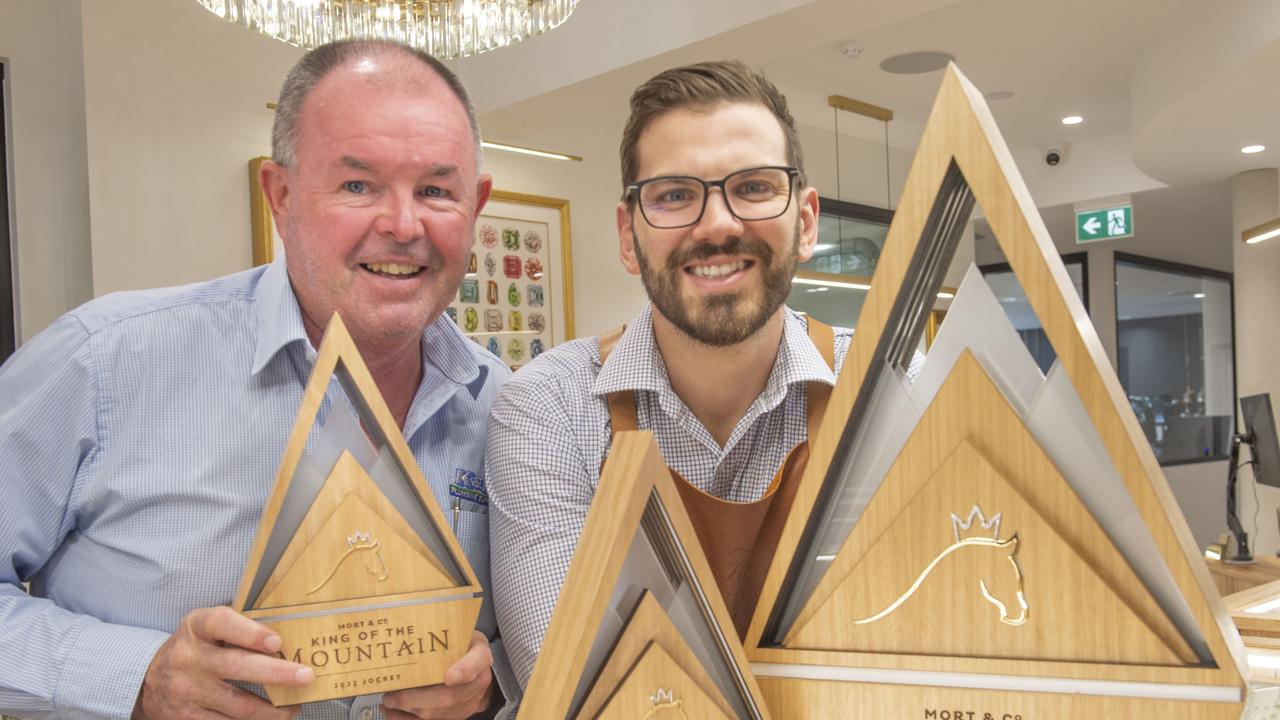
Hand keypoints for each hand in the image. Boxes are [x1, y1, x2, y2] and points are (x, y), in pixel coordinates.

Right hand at [133, 606, 313, 719]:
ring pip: (239, 705)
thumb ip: (238, 626)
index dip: (250, 633)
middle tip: (306, 677)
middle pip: (238, 667)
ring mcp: (188, 691)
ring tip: (294, 707)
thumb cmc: (193, 648)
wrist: (148, 680)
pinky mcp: (187, 718)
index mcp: (196, 627)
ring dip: (273, 710)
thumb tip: (287, 634)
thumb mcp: (205, 628)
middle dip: (277, 674)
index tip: (277, 642)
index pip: (222, 623)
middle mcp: (189, 658)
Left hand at [381, 631, 494, 719]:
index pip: (477, 662)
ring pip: (437, 714)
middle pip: (449, 696)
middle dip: (416, 698)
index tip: (448, 677)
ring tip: (388, 701)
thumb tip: (416, 628)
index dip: (464, 670)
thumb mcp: (462, 633)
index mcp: (480, 656)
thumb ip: (446, 633)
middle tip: (391, 694)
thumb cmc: (463, 649)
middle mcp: (477, 684)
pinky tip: (394, 712)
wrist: (477, 674)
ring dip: (408, 710)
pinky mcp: (456, 718)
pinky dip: (408, 719)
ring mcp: (467, 704)